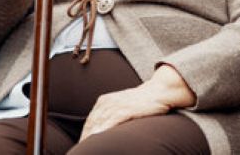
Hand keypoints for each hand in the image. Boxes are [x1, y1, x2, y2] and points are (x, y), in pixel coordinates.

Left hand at [79, 65, 194, 141]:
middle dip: (86, 137)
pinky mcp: (126, 109)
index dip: (84, 133)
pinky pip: (112, 120)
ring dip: (92, 136)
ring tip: (88, 146)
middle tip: (82, 148)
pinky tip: (98, 136)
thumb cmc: (141, 102)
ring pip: (99, 123)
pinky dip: (104, 129)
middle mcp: (107, 102)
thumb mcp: (122, 106)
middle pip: (92, 123)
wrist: (158, 91)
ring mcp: (116, 105)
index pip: (90, 121)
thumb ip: (111, 115)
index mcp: (104, 102)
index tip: (82, 144)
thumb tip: (103, 130)